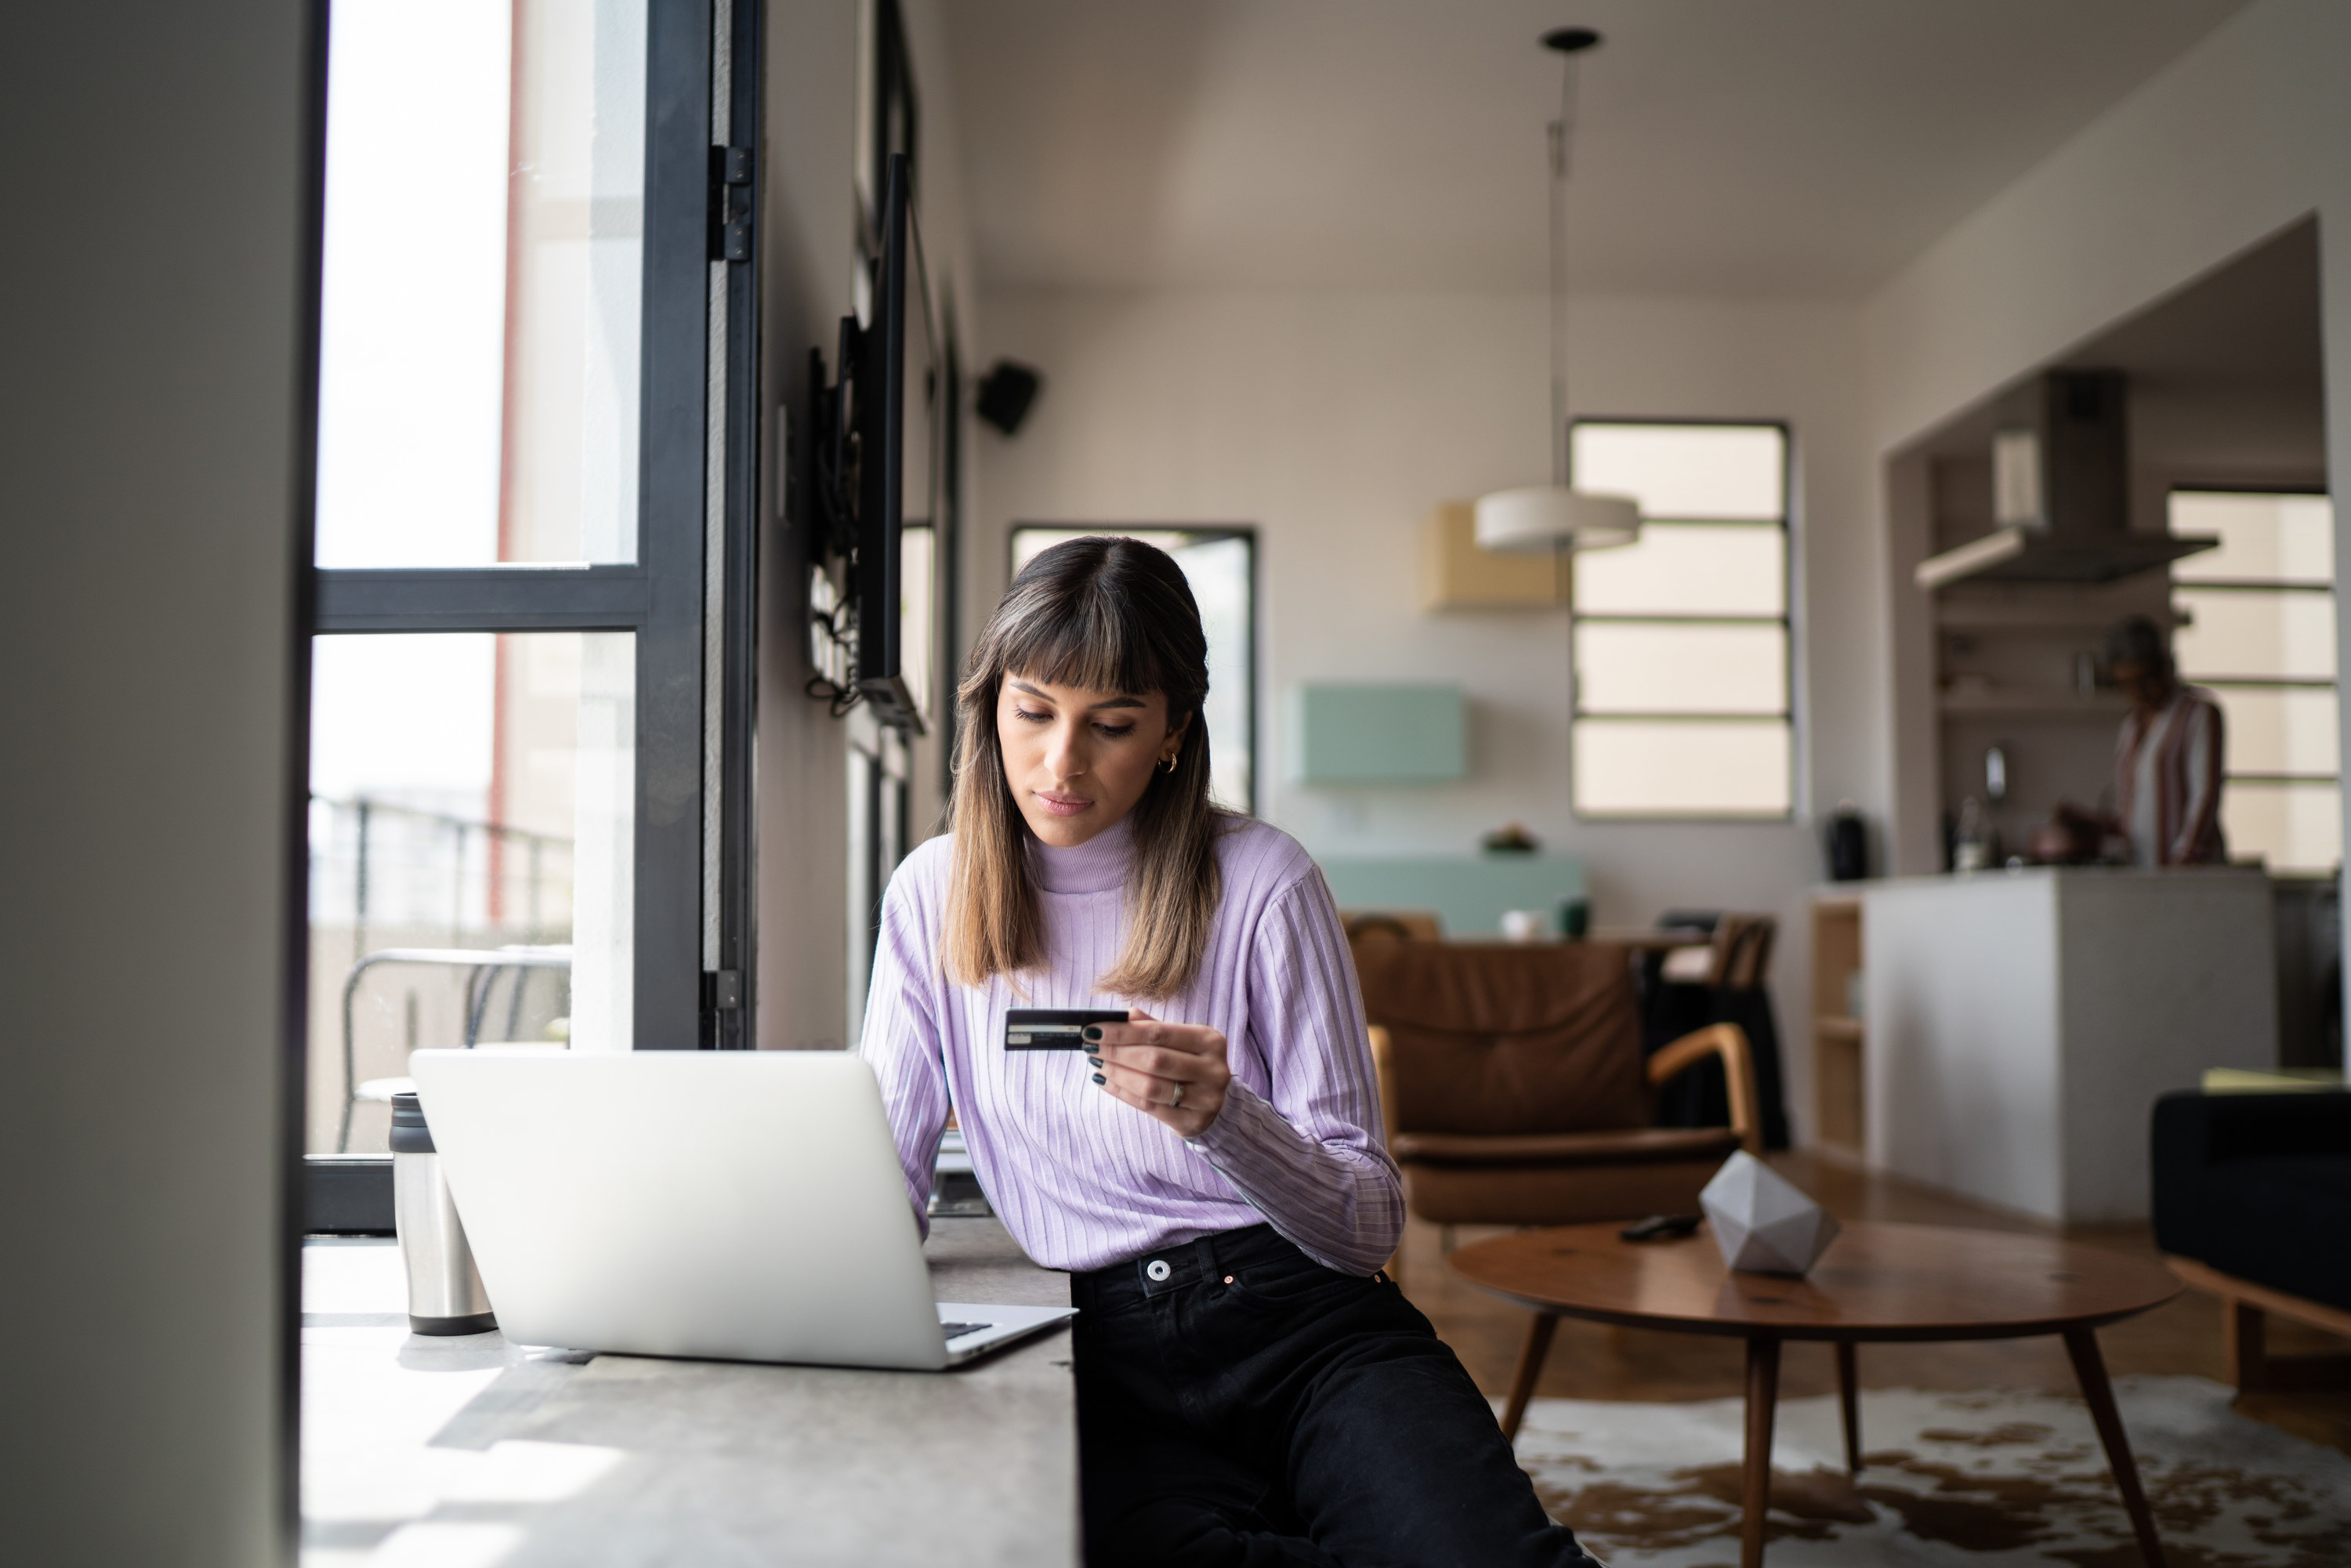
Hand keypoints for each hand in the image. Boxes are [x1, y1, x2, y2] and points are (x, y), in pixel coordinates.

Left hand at [1084, 1009, 1229, 1138]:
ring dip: (1117, 1073)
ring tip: (1097, 1063)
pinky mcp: (1192, 1121)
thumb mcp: (1183, 1040)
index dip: (1123, 1031)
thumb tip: (1120, 1016)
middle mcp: (1211, 1069)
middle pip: (1154, 1060)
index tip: (1094, 1029)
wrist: (1219, 1105)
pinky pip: (1148, 1107)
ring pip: (1150, 1086)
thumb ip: (1153, 1027)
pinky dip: (1122, 1092)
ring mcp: (1204, 1098)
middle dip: (1116, 1052)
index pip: (1159, 1033)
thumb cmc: (1193, 1064)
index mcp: (1209, 1040)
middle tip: (1091, 1047)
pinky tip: (1105, 1082)